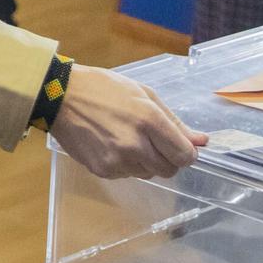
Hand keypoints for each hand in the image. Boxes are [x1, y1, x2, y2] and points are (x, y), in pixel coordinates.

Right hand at [50, 66, 207, 179]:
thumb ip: (174, 121)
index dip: (187, 152)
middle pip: (170, 169)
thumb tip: (202, 141)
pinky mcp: (103, 171)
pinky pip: (127, 175)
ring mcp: (118, 161)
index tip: (180, 145)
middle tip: (152, 139)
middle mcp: (135, 145)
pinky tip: (112, 144)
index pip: (185, 155)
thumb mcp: (142, 94)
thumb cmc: (103, 88)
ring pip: (149, 174)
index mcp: (149, 120)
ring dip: (146, 161)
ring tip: (128, 138)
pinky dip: (126, 164)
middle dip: (167, 157)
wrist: (60, 97)